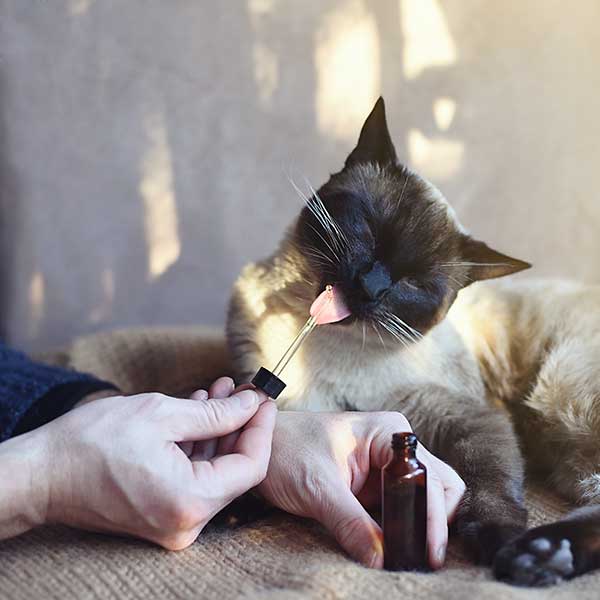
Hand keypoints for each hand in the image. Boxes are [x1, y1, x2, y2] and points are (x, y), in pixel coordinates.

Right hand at [0, 389, 275, 547]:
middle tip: (238, 388)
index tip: (263, 397)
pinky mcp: (161, 515)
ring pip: (214, 471)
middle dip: (239, 424)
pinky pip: (193, 477)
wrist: (42, 474)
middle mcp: (186, 522)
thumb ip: (216, 413)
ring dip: (218, 430)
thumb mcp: (162, 415)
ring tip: (217, 391)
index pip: (251, 466)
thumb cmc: (92, 442)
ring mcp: (173, 523)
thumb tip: (251, 403)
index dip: (261, 428)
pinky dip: (199, 446)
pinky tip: (198, 411)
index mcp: (190, 501)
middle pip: (234, 470)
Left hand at [257, 411, 464, 568]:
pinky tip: (391, 548)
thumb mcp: (317, 487)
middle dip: (432, 522)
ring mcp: (385, 466)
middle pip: (437, 487)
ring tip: (406, 556)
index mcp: (389, 432)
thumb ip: (351, 523)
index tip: (427, 552)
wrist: (257, 447)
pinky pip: (400, 510)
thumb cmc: (285, 449)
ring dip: (417, 528)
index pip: (432, 477)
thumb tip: (382, 559)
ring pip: (421, 501)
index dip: (432, 515)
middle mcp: (394, 446)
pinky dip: (401, 530)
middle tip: (420, 558)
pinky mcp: (373, 486)